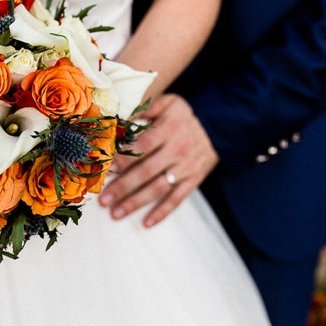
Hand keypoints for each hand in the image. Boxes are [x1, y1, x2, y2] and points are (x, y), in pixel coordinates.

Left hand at [97, 94, 218, 226]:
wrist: (222, 127)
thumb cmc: (187, 115)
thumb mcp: (169, 102)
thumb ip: (145, 109)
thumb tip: (120, 120)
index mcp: (168, 130)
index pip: (142, 146)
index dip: (123, 158)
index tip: (106, 168)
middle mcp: (177, 151)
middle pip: (146, 172)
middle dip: (122, 186)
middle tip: (103, 199)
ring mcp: (185, 168)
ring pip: (158, 189)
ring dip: (135, 202)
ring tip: (116, 213)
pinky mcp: (193, 180)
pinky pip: (177, 199)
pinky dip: (162, 212)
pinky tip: (146, 223)